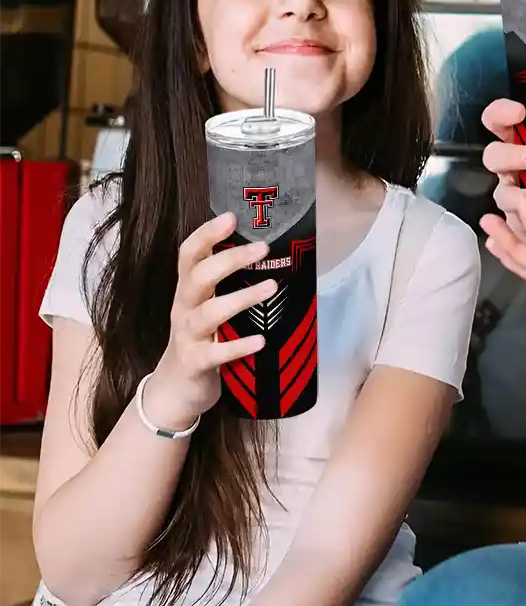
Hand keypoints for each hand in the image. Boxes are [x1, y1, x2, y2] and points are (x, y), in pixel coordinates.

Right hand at [146, 212, 275, 429]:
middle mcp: (184, 308)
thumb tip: (262, 250)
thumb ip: (223, 282)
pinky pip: (215, 353)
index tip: (231, 216)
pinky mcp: (195, 363)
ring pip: (209, 313)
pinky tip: (260, 340)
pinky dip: (237, 346)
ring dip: (241, 299)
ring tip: (271, 287)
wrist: (175, 390)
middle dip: (229, 260)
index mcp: (188, 290)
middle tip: (263, 247)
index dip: (206, 234)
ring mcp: (187, 336)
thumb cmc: (200, 338)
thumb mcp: (206, 305)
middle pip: (199, 277)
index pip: (188, 255)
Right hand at [480, 97, 525, 239]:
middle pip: (493, 157)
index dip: (501, 114)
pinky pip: (512, 226)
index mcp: (522, 143)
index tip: (520, 112)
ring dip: (518, 195)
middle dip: (512, 155)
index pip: (498, 122)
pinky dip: (523, 226)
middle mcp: (511, 169)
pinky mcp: (518, 226)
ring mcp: (512, 198)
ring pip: (502, 194)